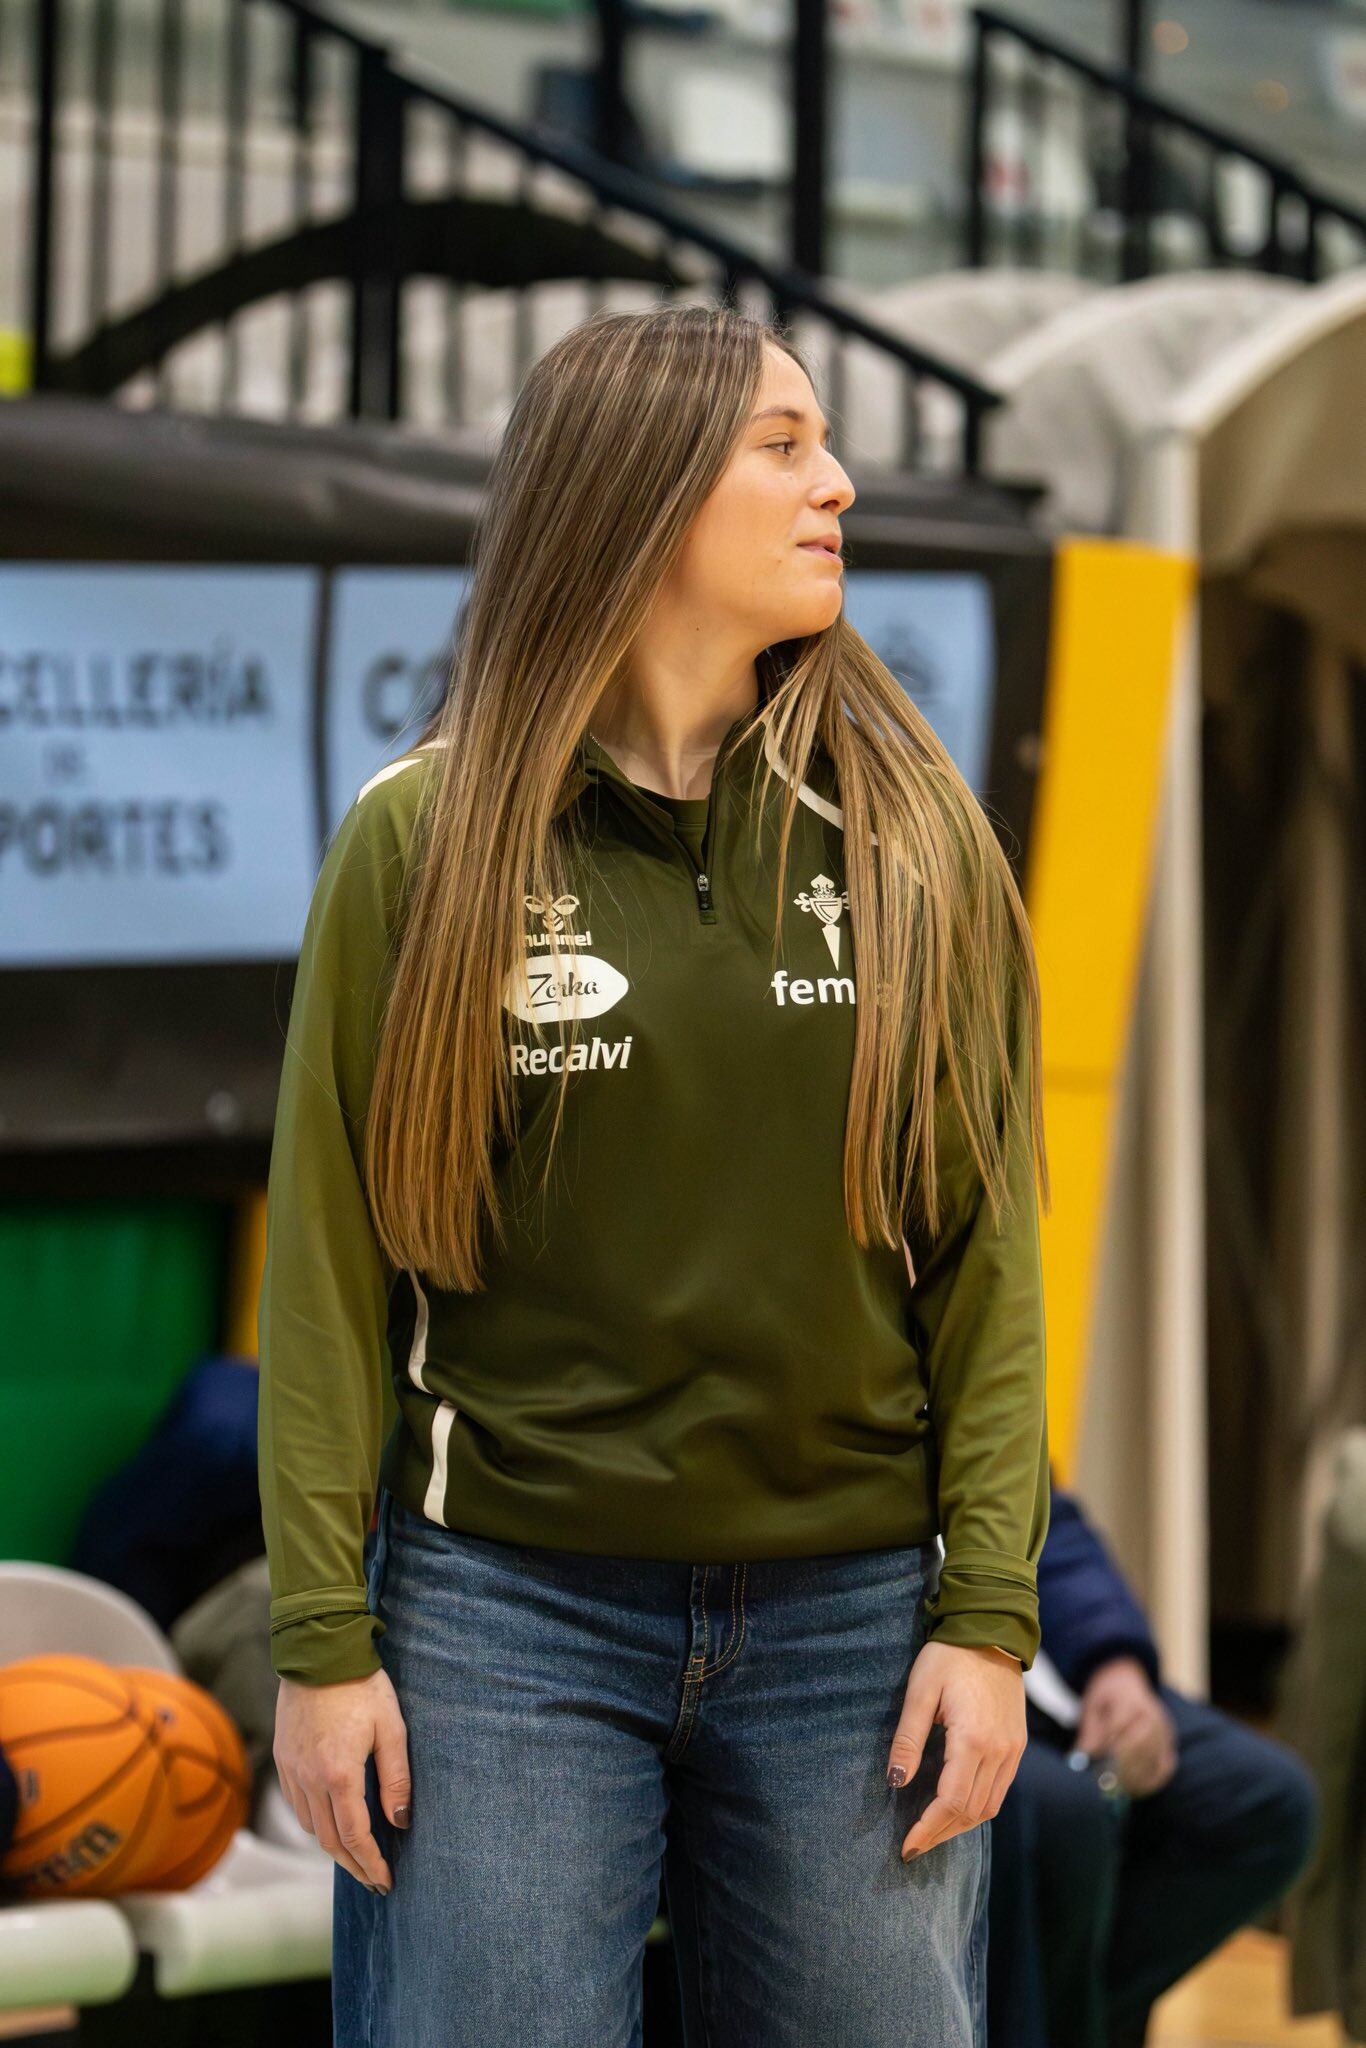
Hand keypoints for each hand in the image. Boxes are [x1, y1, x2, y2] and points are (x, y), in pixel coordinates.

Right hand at [274, 1665, 411, 1890]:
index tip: (385, 1881)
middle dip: (353, 1865)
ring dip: (333, 1845)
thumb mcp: (392, 1729)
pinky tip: (331, 1819)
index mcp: (339, 1774)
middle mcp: (309, 1779)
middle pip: (329, 1841)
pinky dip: (314, 1821)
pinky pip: (297, 1804)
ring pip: (310, 1825)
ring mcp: (291, 1770)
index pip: (355, 1836)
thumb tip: (400, 1822)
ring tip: (357, 1852)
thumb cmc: (362, 1687)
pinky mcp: (282, 1758)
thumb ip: (397, 1779)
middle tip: (373, 1879)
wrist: (319, 1653)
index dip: (371, 1864)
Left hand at [888, 1640, 1026, 1859]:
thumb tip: (896, 1781)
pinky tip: (957, 1807)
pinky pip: (1000, 1790)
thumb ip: (908, 1738)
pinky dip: (978, 1807)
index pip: (951, 1802)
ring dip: (960, 1825)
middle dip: (941, 1833)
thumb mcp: (920, 1692)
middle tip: (915, 1845)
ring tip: (932, 1832)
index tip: (907, 1845)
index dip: (928, 1828)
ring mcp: (1013, 1750)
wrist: (992, 1631)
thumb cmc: (949, 1657)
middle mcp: (999, 1752)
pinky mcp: (1017, 1745)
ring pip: (989, 1806)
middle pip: (971, 1811)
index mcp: (973, 1740)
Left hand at [1075, 1656, 1175, 1796]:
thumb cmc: (1106, 1695)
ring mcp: (1164, 1729)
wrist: (1127, 1680)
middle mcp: (1152, 1714)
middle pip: (1137, 1746)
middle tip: (1102, 1782)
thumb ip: (1090, 1731)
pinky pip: (1165, 1767)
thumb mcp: (1092, 1705)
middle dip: (1119, 1766)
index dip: (1105, 1748)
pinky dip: (1152, 1782)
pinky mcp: (1169, 1742)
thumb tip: (1084, 1757)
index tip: (1092, 1764)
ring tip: (1114, 1789)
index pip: (1118, 1727)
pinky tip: (1136, 1790)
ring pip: (1151, 1760)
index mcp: (1129, 1700)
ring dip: (1133, 1777)